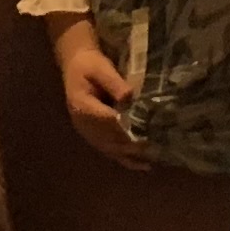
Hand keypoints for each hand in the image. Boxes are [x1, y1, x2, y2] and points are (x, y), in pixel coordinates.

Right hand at [52, 24, 147, 169]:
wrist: (75, 66)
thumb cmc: (89, 65)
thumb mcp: (101, 68)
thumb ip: (114, 83)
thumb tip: (129, 97)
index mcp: (82, 106)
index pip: (107, 121)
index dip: (126, 129)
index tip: (144, 134)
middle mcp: (82, 123)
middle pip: (109, 139)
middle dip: (131, 146)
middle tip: (154, 149)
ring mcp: (86, 131)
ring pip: (109, 149)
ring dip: (129, 156)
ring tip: (150, 161)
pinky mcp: (92, 134)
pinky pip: (108, 149)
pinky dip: (123, 158)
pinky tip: (140, 165)